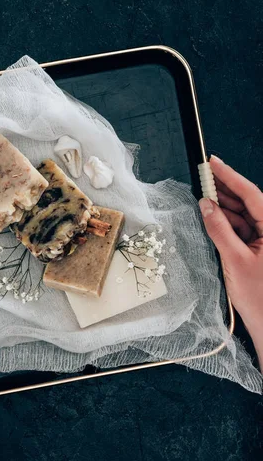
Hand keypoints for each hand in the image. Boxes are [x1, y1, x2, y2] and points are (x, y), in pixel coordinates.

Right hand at [199, 155, 262, 367]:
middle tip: (203, 176)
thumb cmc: (259, 297)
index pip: (252, 195)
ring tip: (203, 196)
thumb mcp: (235, 259)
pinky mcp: (256, 250)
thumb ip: (219, 229)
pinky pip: (240, 230)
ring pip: (242, 216)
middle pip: (247, 203)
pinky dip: (224, 224)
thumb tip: (206, 206)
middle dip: (225, 190)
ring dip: (223, 207)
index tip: (214, 163)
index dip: (231, 177)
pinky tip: (211, 217)